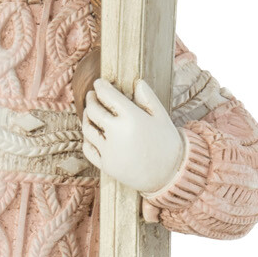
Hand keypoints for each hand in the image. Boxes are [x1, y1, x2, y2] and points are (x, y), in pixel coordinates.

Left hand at [83, 78, 184, 195]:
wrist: (171, 174)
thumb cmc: (167, 142)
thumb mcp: (161, 117)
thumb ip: (148, 98)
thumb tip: (137, 82)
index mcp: (132, 118)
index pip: (108, 96)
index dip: (100, 87)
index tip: (98, 83)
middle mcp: (117, 133)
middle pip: (93, 110)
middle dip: (90, 100)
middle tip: (91, 95)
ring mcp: (109, 150)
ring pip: (87, 129)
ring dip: (86, 118)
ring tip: (90, 112)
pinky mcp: (105, 165)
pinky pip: (88, 148)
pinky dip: (87, 138)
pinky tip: (91, 132)